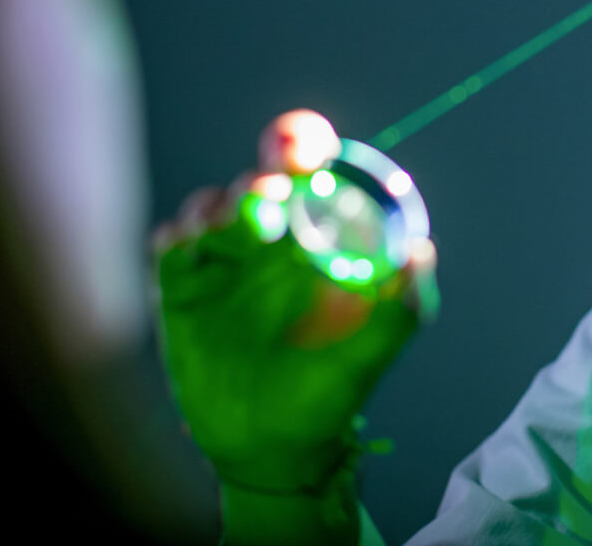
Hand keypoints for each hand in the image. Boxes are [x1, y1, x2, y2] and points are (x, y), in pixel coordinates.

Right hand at [153, 111, 437, 493]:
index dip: (305, 145)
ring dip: (220, 205)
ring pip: (211, 206)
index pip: (308, 170)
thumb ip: (403, 304)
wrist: (275, 446)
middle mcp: (268, 238)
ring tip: (239, 226)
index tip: (309, 152)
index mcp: (316, 235)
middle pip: (258, 178)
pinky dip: (177, 237)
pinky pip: (170, 246)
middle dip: (265, 172)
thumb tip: (421, 252)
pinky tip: (188, 249)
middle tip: (274, 192)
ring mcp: (222, 261)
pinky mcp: (180, 290)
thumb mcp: (373, 350)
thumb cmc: (331, 389)